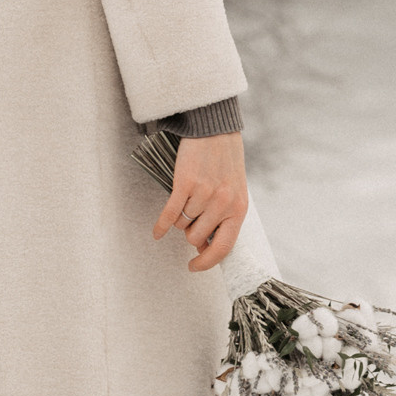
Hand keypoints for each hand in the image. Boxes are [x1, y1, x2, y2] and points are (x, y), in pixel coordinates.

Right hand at [154, 129, 247, 273]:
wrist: (215, 128)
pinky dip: (161, 225)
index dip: (207, 262)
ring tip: (187, 200)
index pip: (223, 248)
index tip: (194, 267)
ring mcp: (204, 194)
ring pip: (182, 225)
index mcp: (238, 209)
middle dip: (190, 231)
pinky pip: (170, 214)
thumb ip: (224, 217)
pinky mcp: (185, 183)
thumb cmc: (225, 161)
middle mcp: (223, 204)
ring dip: (180, 218)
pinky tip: (157, 232)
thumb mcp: (235, 190)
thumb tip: (203, 246)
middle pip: (196, 237)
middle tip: (193, 214)